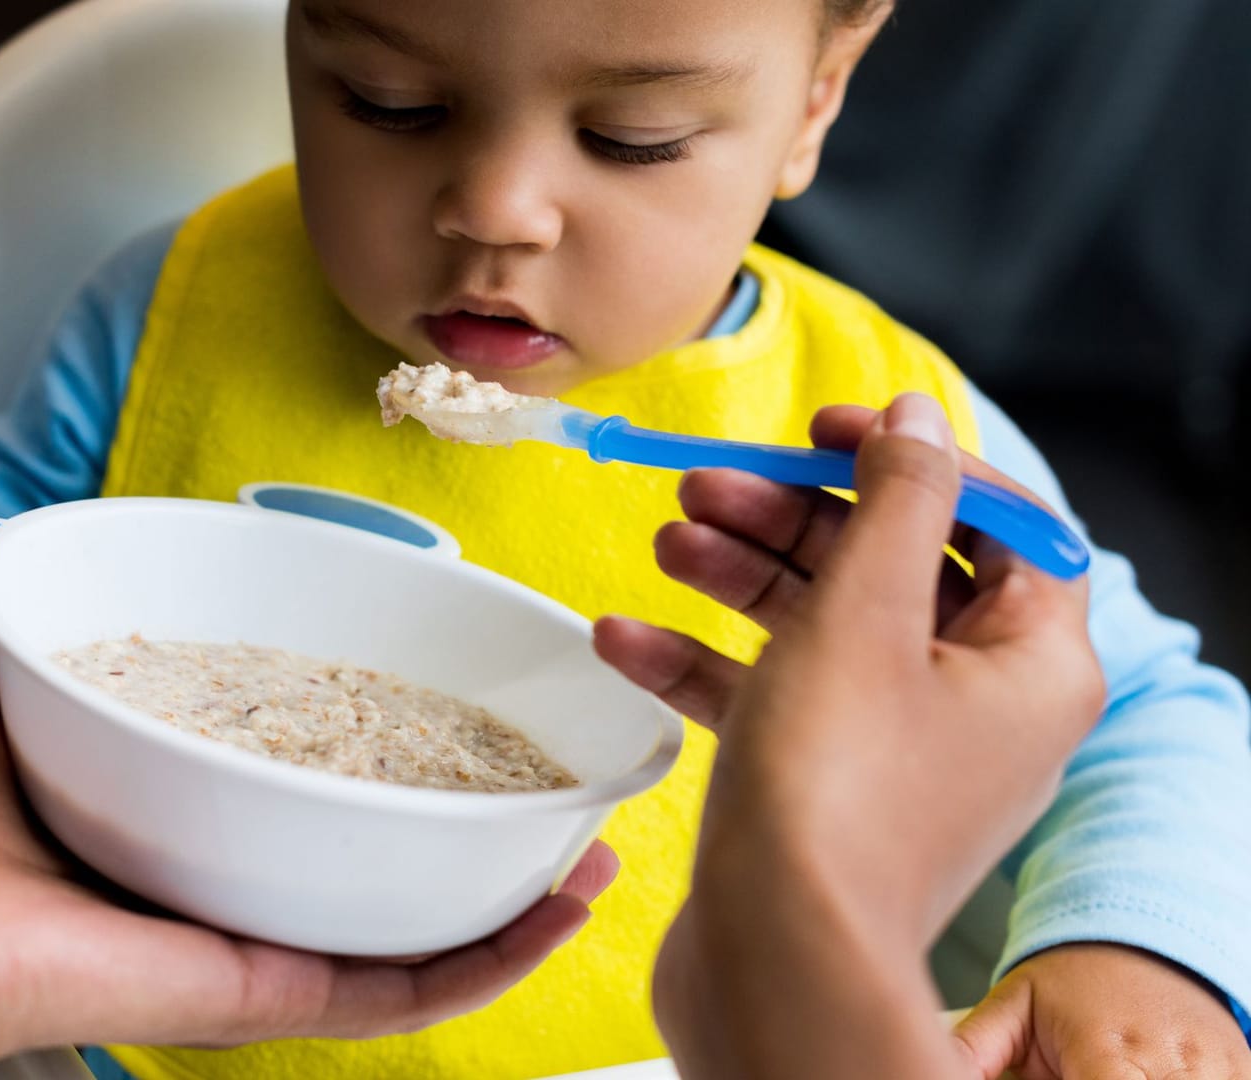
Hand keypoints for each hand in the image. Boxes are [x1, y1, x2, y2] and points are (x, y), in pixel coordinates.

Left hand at [0, 628, 616, 1078]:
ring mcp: (250, 949)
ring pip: (414, 936)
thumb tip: (75, 555)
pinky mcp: (258, 992)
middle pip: (378, 868)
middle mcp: (222, 891)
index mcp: (172, 821)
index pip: (303, 793)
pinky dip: (487, 956)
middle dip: (477, 832)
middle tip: (556, 787)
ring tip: (591, 848)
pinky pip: (393, 987)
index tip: (458, 711)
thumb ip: (49, 623)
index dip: (387, 757)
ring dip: (514, 896)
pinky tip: (554, 908)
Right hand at [605, 395, 1105, 1078]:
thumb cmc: (835, 790)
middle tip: (709, 486)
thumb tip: (916, 416)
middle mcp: (976, 706)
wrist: (775, 961)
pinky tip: (624, 638)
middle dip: (793, 517)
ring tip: (666, 541)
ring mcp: (895, 752)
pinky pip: (769, 699)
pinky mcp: (820, 791)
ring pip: (820, 628)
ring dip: (738, 576)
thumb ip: (895, 498)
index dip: (910, 461)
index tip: (826, 428)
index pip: (998, 522)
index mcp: (1030, 662)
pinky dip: (703, 663)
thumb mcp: (865, 611)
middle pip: (891, 567)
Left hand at [956, 943, 1250, 1078]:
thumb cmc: (1074, 978)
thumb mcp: (1015, 1002)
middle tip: (1074, 1074)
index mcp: (1105, 1046)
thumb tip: (931, 1065)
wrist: (1143, 941)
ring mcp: (1213, 1068)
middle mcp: (1168, 1061)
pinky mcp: (1239, 1068)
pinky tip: (1151, 1069)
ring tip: (1106, 1069)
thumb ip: (975, 1046)